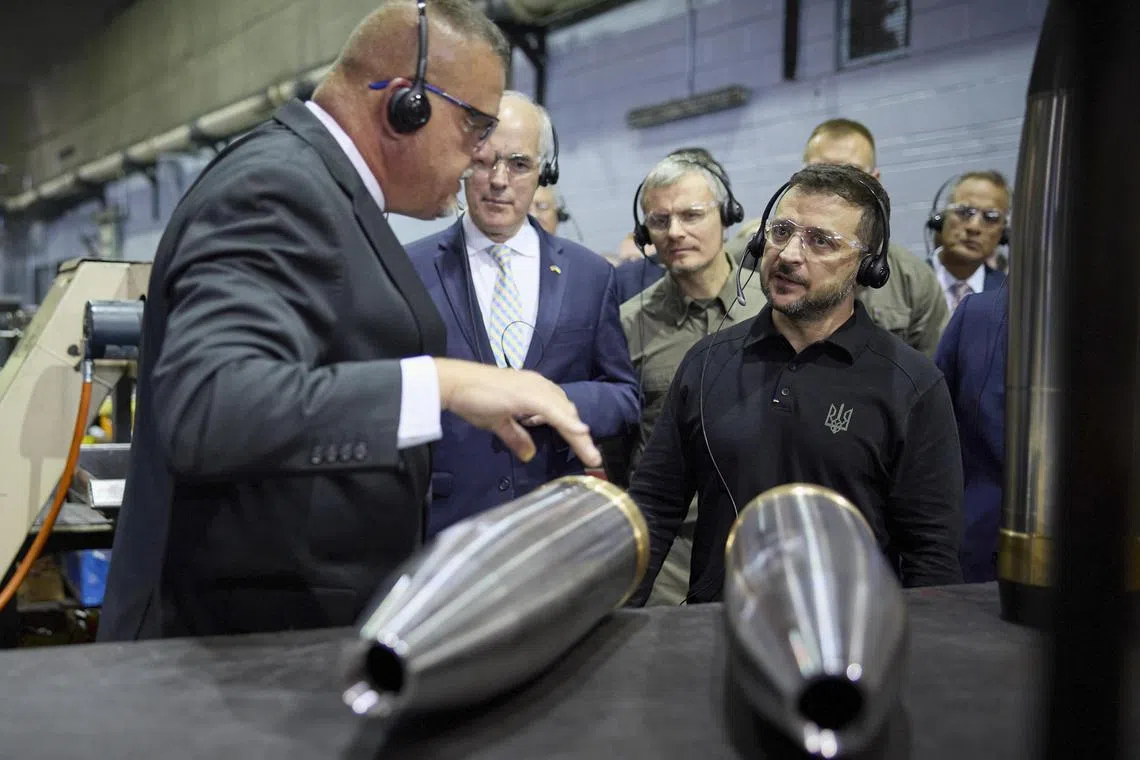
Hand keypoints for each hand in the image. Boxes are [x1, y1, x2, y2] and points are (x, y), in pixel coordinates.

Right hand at [434, 358, 600, 466]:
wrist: (456, 384)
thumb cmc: (474, 399)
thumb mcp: (499, 422)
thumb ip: (516, 437)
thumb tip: (528, 455)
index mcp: (534, 390)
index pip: (560, 412)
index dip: (573, 430)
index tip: (586, 451)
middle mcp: (539, 386)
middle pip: (567, 412)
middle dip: (580, 436)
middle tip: (592, 459)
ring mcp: (535, 388)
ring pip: (564, 413)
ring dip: (578, 435)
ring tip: (590, 455)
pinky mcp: (528, 394)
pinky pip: (553, 411)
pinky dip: (567, 423)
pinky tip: (580, 433)